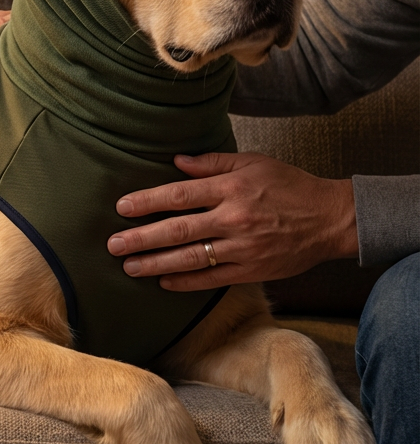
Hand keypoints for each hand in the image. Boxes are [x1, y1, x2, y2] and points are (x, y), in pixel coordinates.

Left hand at [106, 152, 357, 290]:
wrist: (331, 219)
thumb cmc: (289, 185)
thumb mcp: (253, 163)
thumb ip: (212, 163)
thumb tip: (176, 162)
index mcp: (231, 189)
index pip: (179, 195)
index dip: (147, 201)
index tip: (121, 208)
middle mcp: (233, 219)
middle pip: (178, 230)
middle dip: (141, 238)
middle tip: (113, 245)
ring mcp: (242, 248)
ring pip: (190, 258)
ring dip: (156, 263)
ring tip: (129, 267)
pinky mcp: (252, 270)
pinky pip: (212, 279)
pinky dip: (185, 282)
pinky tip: (163, 282)